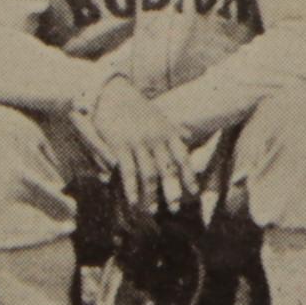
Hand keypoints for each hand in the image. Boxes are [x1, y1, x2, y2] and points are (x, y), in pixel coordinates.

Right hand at [80, 79, 196, 214]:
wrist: (112, 93)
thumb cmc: (136, 107)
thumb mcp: (159, 116)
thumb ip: (173, 128)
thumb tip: (188, 135)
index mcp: (167, 132)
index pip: (182, 157)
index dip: (189, 175)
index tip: (193, 192)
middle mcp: (156, 138)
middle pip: (167, 169)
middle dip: (172, 190)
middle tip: (175, 208)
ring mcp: (138, 143)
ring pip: (149, 174)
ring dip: (151, 195)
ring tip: (152, 211)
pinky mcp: (120, 146)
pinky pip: (128, 171)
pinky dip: (131, 188)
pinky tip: (133, 201)